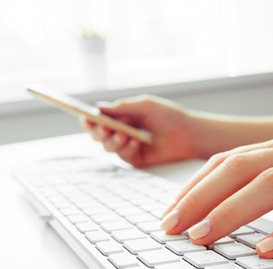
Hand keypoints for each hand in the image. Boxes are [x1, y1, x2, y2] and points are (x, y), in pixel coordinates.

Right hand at [81, 95, 200, 166]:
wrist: (188, 133)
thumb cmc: (168, 116)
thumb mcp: (144, 106)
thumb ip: (122, 107)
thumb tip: (100, 107)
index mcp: (120, 116)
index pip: (98, 119)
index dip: (89, 120)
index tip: (85, 118)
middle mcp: (120, 131)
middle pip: (98, 135)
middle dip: (99, 132)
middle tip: (104, 128)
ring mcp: (126, 146)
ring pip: (107, 146)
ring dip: (113, 140)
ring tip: (124, 135)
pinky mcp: (134, 159)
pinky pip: (123, 156)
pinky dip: (127, 148)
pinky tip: (136, 142)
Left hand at [160, 134, 272, 256]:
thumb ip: (270, 188)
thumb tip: (222, 213)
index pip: (227, 162)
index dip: (193, 187)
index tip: (167, 215)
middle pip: (240, 168)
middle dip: (199, 198)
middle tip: (171, 228)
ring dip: (232, 211)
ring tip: (204, 237)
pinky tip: (267, 250)